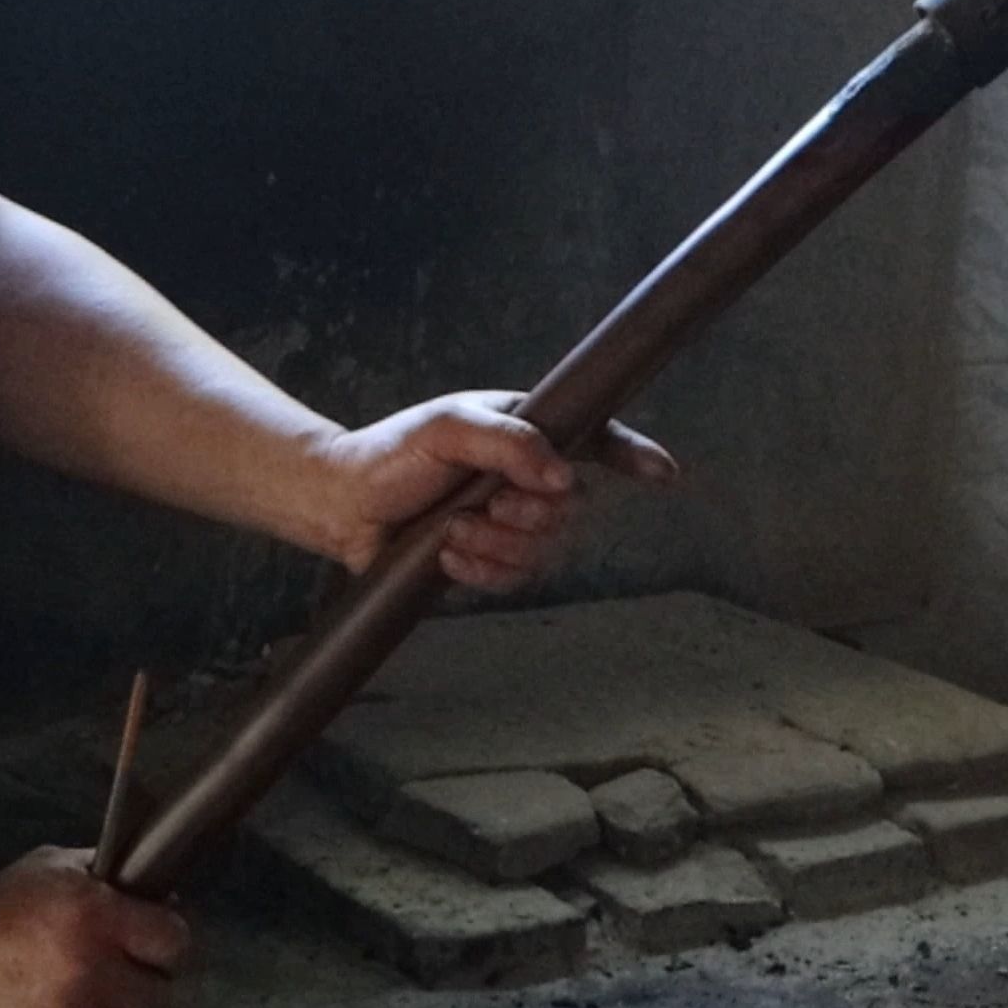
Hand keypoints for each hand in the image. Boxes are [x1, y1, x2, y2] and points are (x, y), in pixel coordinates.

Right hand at [0, 846, 190, 1007]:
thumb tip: (148, 889)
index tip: (146, 950)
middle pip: (160, 998)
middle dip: (140, 992)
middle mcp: (95, 973)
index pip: (174, 941)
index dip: (163, 946)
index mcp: (97, 917)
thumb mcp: (45, 872)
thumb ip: (100, 878)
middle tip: (114, 989)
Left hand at [307, 392, 678, 588]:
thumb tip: (562, 476)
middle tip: (484, 503)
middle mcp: (528, 475)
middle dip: (529, 514)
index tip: (664, 474)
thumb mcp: (448, 428)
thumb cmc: (393, 454)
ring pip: (545, 548)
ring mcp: (512, 520)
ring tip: (452, 531)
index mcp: (527, 431)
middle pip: (574, 507)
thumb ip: (510, 443)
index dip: (634, 455)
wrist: (344, 504)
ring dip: (497, 544)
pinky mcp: (492, 559)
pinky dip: (484, 571)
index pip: (596, 439)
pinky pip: (516, 578)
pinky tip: (450, 558)